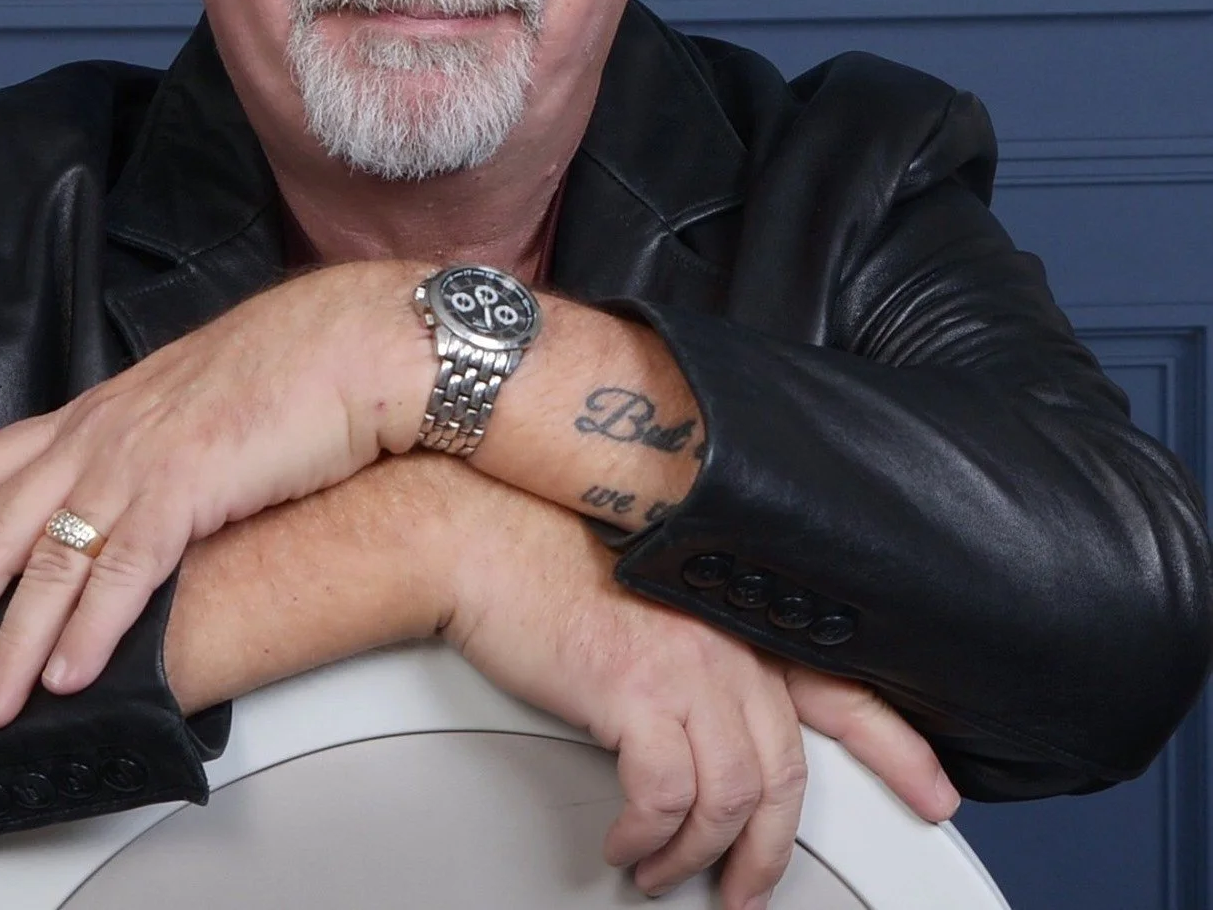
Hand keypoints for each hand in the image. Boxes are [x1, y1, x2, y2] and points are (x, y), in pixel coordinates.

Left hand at [0, 261, 430, 726]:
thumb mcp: (188, 406)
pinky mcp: (191, 482)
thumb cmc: (287, 371)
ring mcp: (141, 456)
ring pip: (50, 558)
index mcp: (98, 411)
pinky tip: (72, 676)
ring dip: (12, 641)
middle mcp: (103, 432)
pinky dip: (93, 629)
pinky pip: (126, 569)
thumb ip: (141, 450)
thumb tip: (120, 505)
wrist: (352, 342)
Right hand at [439, 478, 958, 907]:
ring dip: (694, 857)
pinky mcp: (633, 687)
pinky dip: (648, 839)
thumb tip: (705, 727)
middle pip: (784, 772)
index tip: (934, 795)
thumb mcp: (644, 597)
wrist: (477, 537)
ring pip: (729, 799)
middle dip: (768, 852)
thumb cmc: (541, 561)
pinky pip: (666, 797)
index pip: (838, 686)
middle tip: (746, 892)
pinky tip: (626, 845)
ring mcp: (685, 661)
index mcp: (730, 615)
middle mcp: (722, 638)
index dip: (895, 748)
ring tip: (662, 871)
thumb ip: (693, 645)